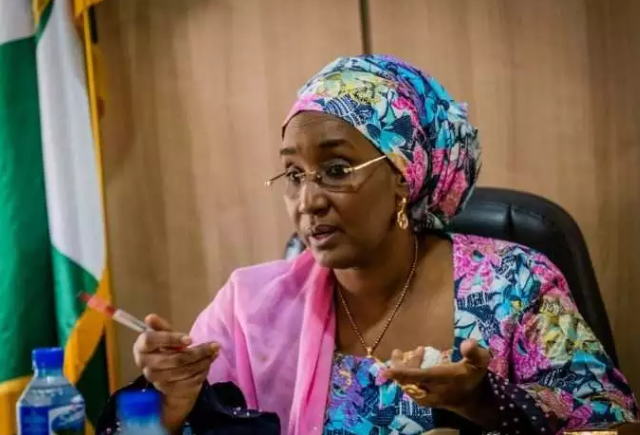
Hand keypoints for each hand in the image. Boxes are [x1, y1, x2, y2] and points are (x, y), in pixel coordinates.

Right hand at [133, 314, 219, 431]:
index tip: (190, 338)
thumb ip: (160, 326)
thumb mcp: (164, 334)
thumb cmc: (166, 348)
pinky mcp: (168, 390)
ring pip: (184, 371)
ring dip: (203, 361)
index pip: (151, 340)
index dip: (170, 338)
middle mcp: (145, 365)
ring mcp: (156, 379)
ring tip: (214, 353)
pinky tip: (208, 364)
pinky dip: (202, 372)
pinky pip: (188, 382)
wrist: (166, 374)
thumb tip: (150, 317)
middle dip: (198, 352)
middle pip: (174, 359)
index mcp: (141, 347)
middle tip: (215, 345)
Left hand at [382, 340, 495, 425]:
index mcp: (441, 381)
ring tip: (401, 354)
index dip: (402, 373)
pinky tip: (409, 363)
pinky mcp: (422, 399)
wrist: (472, 401)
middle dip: (400, 366)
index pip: (418, 378)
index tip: (386, 370)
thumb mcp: (480, 363)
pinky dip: (405, 376)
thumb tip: (468, 343)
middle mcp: (431, 391)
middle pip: (407, 380)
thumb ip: (475, 353)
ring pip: (406, 384)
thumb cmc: (473, 377)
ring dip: (402, 369)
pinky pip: (408, 387)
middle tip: (397, 351)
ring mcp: (426, 397)